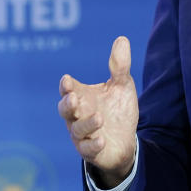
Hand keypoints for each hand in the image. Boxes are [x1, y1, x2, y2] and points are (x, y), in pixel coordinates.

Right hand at [58, 36, 138, 187]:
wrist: (126, 140)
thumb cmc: (117, 110)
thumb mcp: (122, 86)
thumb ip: (120, 66)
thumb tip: (122, 39)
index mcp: (81, 96)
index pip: (68, 90)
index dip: (66, 86)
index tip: (67, 80)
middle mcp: (77, 116)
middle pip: (65, 110)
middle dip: (67, 104)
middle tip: (74, 99)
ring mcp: (82, 134)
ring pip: (77, 130)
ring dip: (87, 124)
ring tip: (99, 118)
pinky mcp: (91, 151)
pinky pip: (87, 150)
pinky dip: (93, 145)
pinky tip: (101, 140)